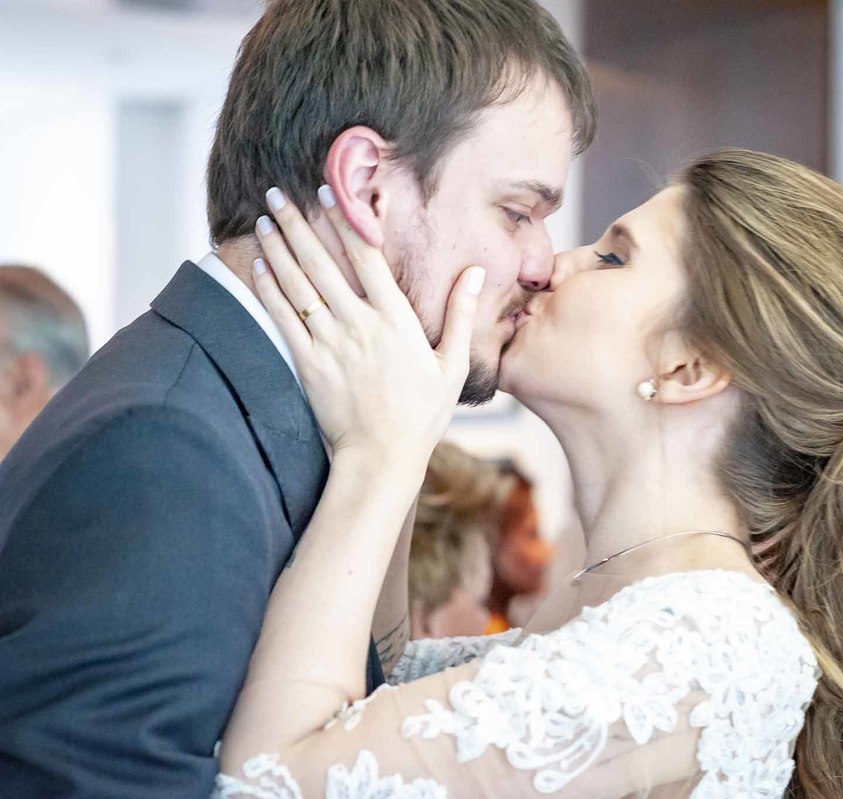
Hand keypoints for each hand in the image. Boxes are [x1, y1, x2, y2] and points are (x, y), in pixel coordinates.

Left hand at [251, 185, 484, 463]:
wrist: (383, 457)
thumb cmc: (423, 414)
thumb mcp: (452, 365)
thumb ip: (461, 315)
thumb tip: (475, 273)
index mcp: (396, 321)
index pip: (367, 258)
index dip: (346, 220)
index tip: (330, 191)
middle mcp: (360, 325)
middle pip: (323, 262)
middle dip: (299, 223)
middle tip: (279, 193)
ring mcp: (330, 344)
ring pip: (298, 284)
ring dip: (279, 248)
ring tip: (264, 219)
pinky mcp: (307, 364)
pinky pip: (283, 318)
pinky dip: (269, 289)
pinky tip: (259, 265)